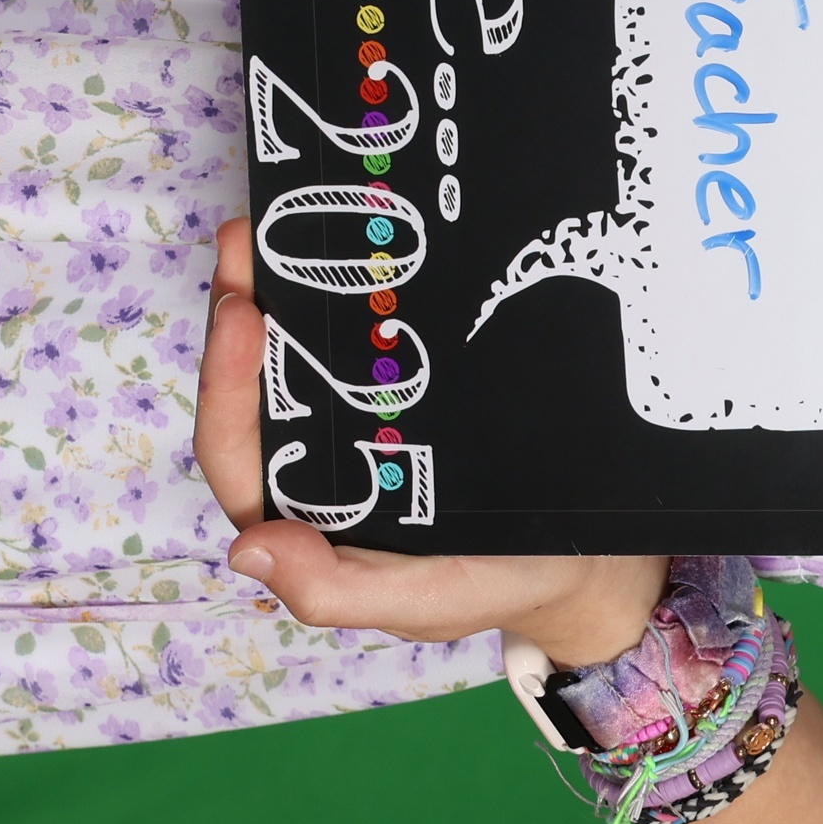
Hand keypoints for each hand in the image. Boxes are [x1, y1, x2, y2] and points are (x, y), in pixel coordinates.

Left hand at [194, 224, 667, 666]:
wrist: (593, 559)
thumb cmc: (502, 585)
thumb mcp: (427, 599)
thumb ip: (335, 591)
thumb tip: (248, 549)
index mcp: (305, 515)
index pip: (239, 451)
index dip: (229, 382)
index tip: (244, 311)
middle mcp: (320, 463)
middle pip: (257, 387)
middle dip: (241, 308)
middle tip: (246, 234)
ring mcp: (364, 422)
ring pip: (300, 356)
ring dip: (277, 288)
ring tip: (268, 224)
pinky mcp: (410, 392)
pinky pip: (366, 343)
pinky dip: (347, 293)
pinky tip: (355, 247)